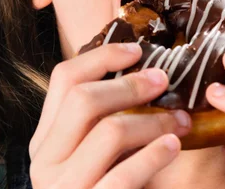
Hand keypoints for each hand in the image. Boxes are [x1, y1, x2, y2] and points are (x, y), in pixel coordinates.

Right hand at [29, 43, 191, 188]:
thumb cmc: (107, 186)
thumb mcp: (95, 150)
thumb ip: (104, 117)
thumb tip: (144, 69)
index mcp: (45, 137)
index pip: (63, 78)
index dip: (102, 56)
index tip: (137, 50)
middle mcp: (45, 160)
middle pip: (84, 99)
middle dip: (130, 84)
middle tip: (164, 81)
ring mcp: (64, 188)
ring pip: (110, 131)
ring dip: (153, 119)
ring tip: (180, 119)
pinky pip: (125, 175)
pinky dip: (155, 154)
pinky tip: (172, 144)